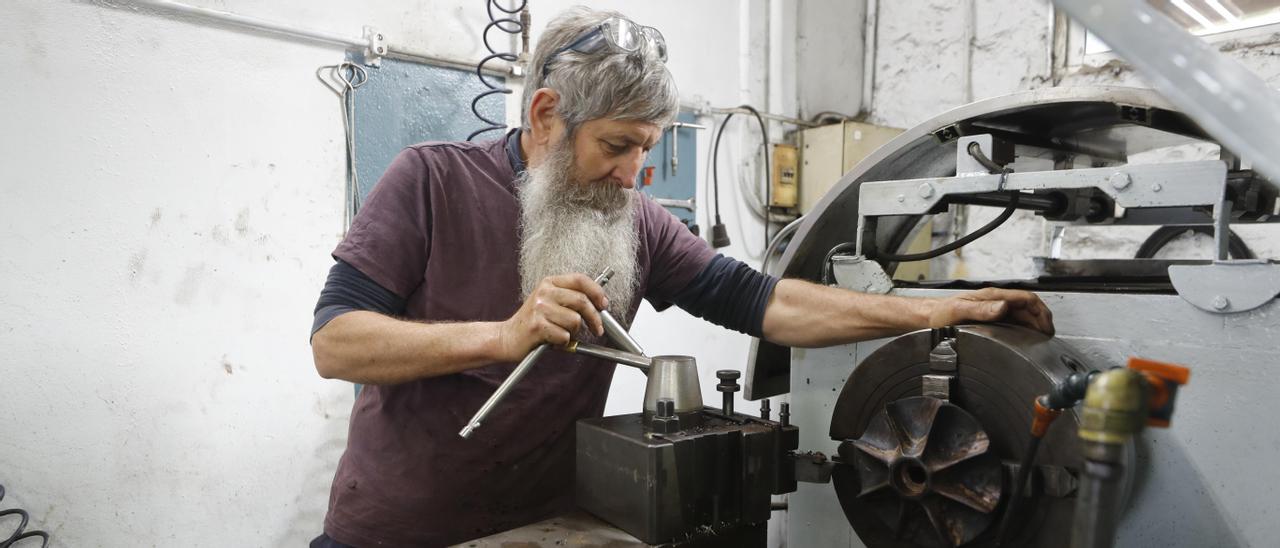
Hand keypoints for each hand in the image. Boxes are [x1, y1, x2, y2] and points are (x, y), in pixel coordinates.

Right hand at [496, 273, 608, 360]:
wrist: (507, 337)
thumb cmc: (532, 323)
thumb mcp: (549, 303)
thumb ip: (570, 299)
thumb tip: (599, 303)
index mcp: (549, 283)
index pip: (580, 279)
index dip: (597, 292)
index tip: (604, 305)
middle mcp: (544, 292)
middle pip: (582, 301)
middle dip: (594, 318)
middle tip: (598, 329)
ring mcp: (539, 308)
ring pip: (575, 321)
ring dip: (573, 333)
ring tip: (560, 333)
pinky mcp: (537, 326)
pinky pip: (564, 336)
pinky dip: (563, 343)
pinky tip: (552, 340)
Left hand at [929, 287, 1054, 335]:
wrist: (930, 319)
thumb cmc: (941, 314)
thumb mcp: (960, 311)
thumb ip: (981, 309)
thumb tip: (1003, 307)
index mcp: (992, 297)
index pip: (1026, 298)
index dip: (1040, 310)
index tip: (1046, 325)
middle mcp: (996, 303)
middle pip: (1028, 307)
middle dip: (1043, 318)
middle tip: (1049, 334)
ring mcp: (995, 311)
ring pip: (1023, 315)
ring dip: (1036, 324)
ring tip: (1043, 338)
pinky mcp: (992, 320)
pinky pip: (1015, 322)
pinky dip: (1026, 329)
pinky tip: (1027, 339)